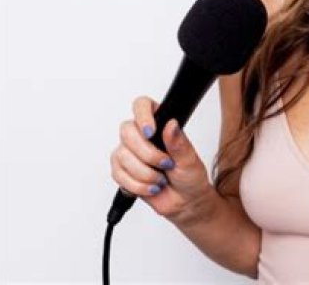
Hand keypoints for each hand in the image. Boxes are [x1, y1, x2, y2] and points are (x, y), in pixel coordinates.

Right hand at [110, 96, 212, 222]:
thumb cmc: (190, 177)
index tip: (150, 132)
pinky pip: (118, 174)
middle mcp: (141, 135)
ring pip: (122, 155)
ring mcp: (129, 152)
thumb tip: (171, 125)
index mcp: (160, 123)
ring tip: (160, 180)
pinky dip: (136, 185)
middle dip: (146, 153)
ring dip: (144, 173)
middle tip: (166, 164)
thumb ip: (179, 143)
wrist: (184, 202)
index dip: (142, 115)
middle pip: (127, 131)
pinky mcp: (121, 170)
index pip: (142, 105)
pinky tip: (151, 187)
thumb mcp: (190, 160)